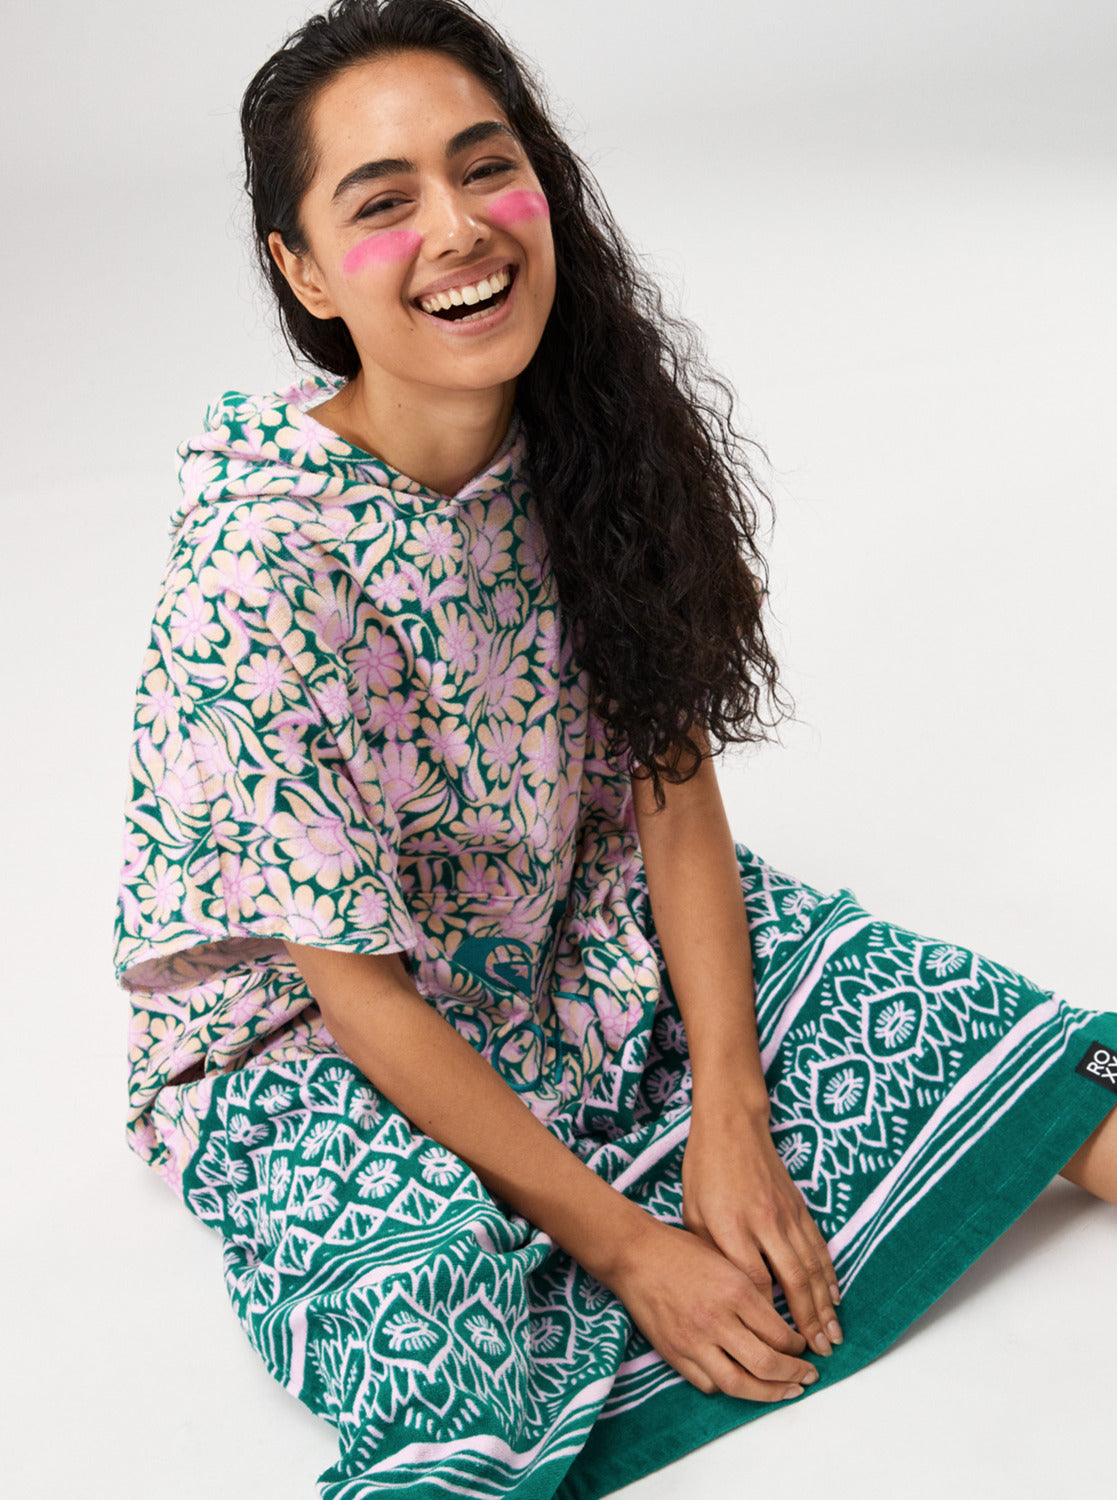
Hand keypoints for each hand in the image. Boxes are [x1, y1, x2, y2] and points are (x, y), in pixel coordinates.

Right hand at [607, 1216, 819, 1400]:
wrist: (636, 1256)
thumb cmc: (682, 1251)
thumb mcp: (727, 1259)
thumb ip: (753, 1292)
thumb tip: (781, 1325)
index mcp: (735, 1290)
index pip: (779, 1333)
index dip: (798, 1346)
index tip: (803, 1346)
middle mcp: (717, 1319)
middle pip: (766, 1364)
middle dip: (794, 1375)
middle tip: (808, 1376)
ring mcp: (693, 1341)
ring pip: (739, 1384)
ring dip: (768, 1394)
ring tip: (785, 1392)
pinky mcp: (674, 1354)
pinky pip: (709, 1384)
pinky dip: (729, 1387)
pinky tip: (742, 1381)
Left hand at [681, 1101, 842, 1357]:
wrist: (732, 1125)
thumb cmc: (704, 1171)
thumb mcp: (693, 1213)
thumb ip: (712, 1253)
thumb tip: (730, 1293)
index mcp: (731, 1227)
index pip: (754, 1282)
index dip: (766, 1316)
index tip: (771, 1345)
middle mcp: (764, 1223)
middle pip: (793, 1280)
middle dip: (808, 1321)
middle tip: (820, 1354)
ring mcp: (786, 1214)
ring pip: (812, 1267)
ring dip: (825, 1305)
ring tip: (833, 1336)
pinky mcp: (798, 1207)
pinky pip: (818, 1247)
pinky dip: (829, 1274)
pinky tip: (835, 1296)